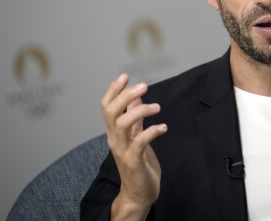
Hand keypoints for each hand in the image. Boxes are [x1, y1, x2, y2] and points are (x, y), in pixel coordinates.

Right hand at [101, 73, 167, 219]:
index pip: (106, 107)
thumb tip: (136, 98)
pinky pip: (140, 142)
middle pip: (111, 111)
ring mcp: (123, 150)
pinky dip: (152, 131)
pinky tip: (163, 127)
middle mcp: (115, 139)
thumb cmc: (138, 163)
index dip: (113, 90)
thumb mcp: (136, 137)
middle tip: (144, 86)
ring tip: (157, 107)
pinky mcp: (134, 161)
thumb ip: (135, 118)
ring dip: (140, 111)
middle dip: (126, 95)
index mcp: (114, 132)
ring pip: (122, 124)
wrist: (139, 193)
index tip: (125, 76)